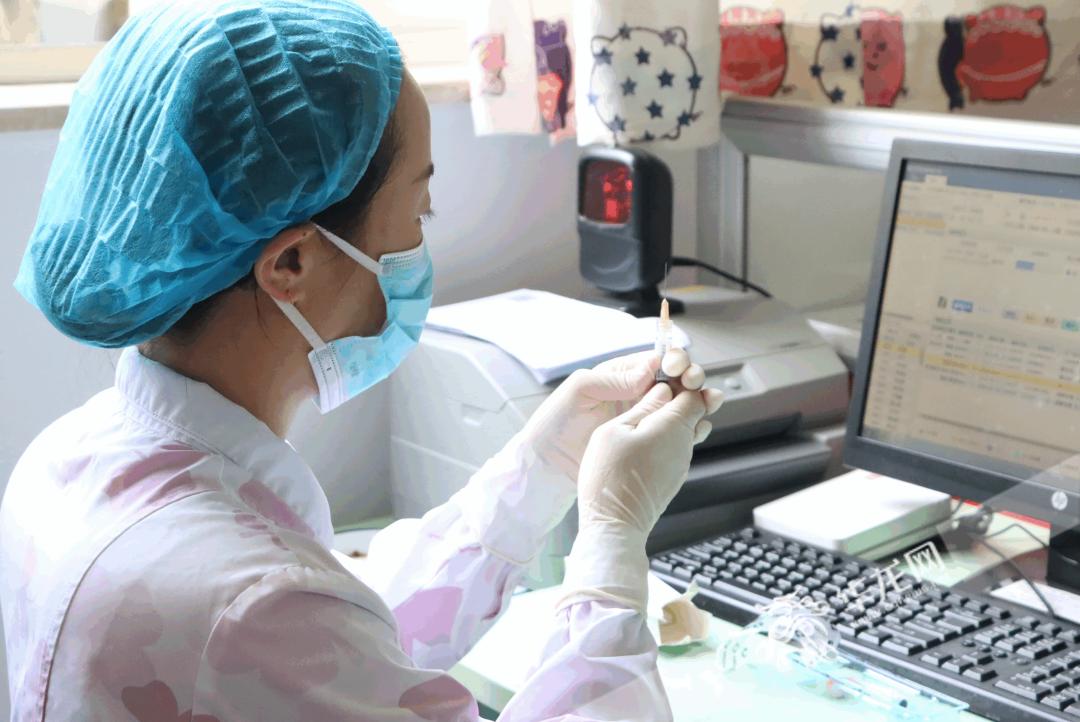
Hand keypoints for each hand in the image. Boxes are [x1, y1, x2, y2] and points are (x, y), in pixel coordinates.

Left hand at [523, 348, 705, 480]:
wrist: (550, 464)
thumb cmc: (556, 422)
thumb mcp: (579, 392)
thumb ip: (612, 380)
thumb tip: (647, 372)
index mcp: (622, 374)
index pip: (656, 360)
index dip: (673, 360)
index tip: (677, 368)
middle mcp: (637, 393)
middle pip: (675, 379)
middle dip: (691, 377)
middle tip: (695, 384)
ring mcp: (644, 417)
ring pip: (681, 404)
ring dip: (699, 400)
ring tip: (710, 401)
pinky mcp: (647, 440)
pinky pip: (676, 430)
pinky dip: (693, 427)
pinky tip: (701, 426)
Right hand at [577, 382, 722, 538]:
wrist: (614, 524)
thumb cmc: (609, 478)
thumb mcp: (615, 430)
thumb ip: (642, 406)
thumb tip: (661, 390)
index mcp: (673, 426)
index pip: (693, 392)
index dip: (678, 382)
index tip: (659, 380)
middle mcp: (685, 444)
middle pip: (693, 411)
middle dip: (676, 400)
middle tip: (648, 398)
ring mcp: (681, 463)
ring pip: (685, 430)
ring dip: (667, 422)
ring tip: (638, 423)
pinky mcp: (674, 478)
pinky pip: (676, 449)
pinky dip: (663, 441)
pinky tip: (639, 446)